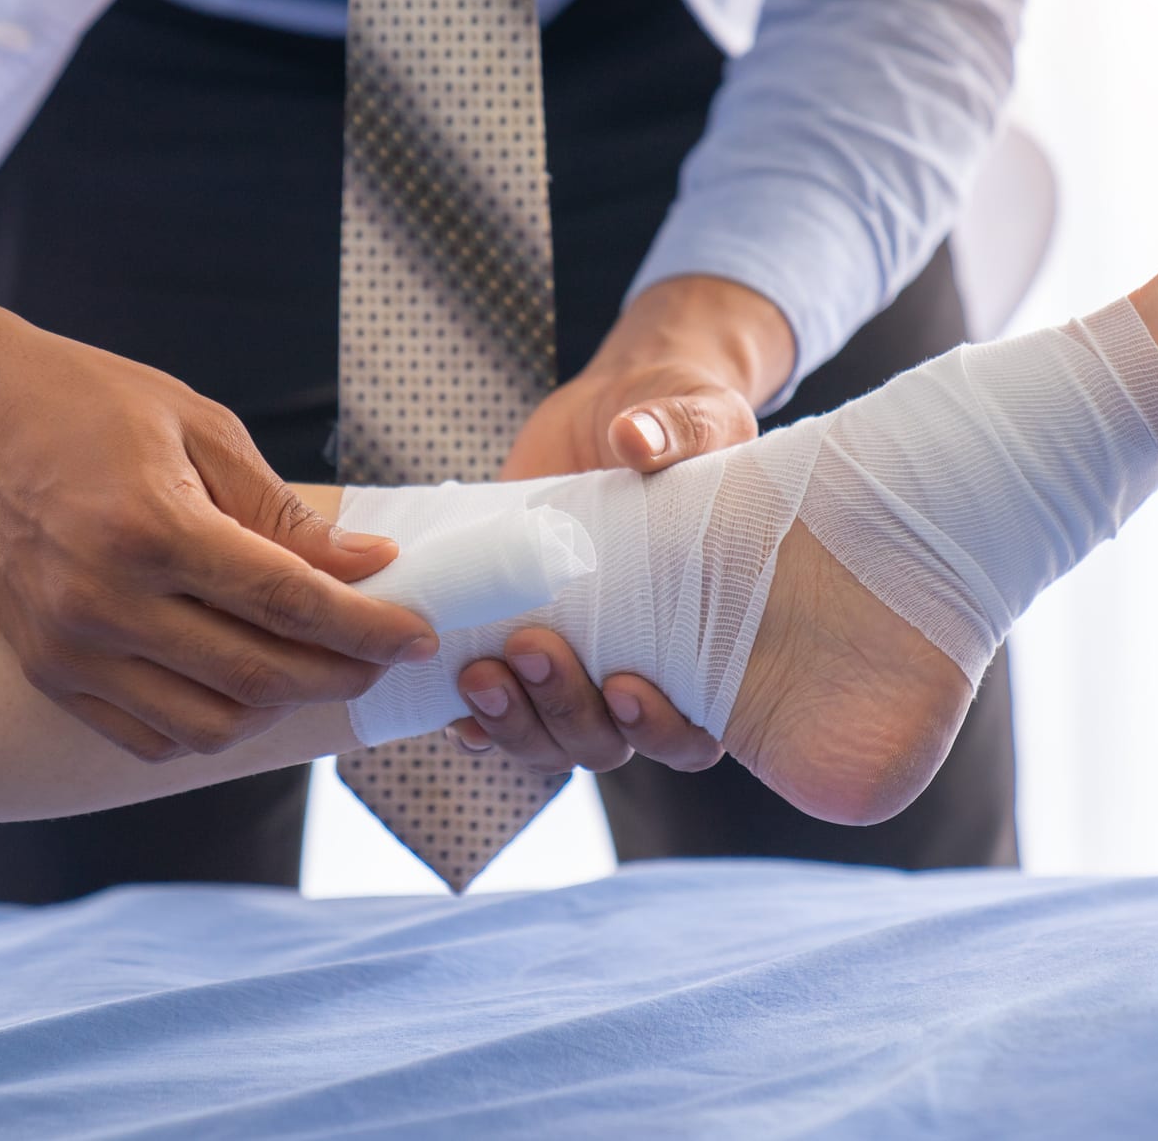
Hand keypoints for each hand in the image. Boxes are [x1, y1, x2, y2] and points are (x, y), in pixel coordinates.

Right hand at [0, 259, 438, 760]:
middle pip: (257, 674)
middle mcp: (101, 599)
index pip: (286, 602)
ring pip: (207, 724)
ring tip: (313, 666)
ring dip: (277, 708)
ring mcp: (66, 645)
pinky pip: (146, 736)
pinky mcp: (44, 669)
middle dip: (340, 673)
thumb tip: (365, 566)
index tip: (416, 636)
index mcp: (150, 526)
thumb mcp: (203, 428)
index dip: (366, 626)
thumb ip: (283, 513)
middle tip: (382, 656)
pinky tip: (242, 684)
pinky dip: (208, 725)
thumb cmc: (92, 402)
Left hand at [460, 276, 790, 772]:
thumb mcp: (696, 414)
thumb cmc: (678, 424)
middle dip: (566, 710)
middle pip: (605, 743)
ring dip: (512, 720)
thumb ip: (681, 430)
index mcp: (705, 645)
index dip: (662, 730)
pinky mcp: (519, 640)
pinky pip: (496, 708)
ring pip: (545, 737)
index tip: (626, 685)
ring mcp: (576, 662)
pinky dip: (473, 717)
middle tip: (532, 648)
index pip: (694, 733)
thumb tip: (636, 440)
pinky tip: (451, 697)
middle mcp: (641, 669)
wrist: (614, 416)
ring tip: (479, 672)